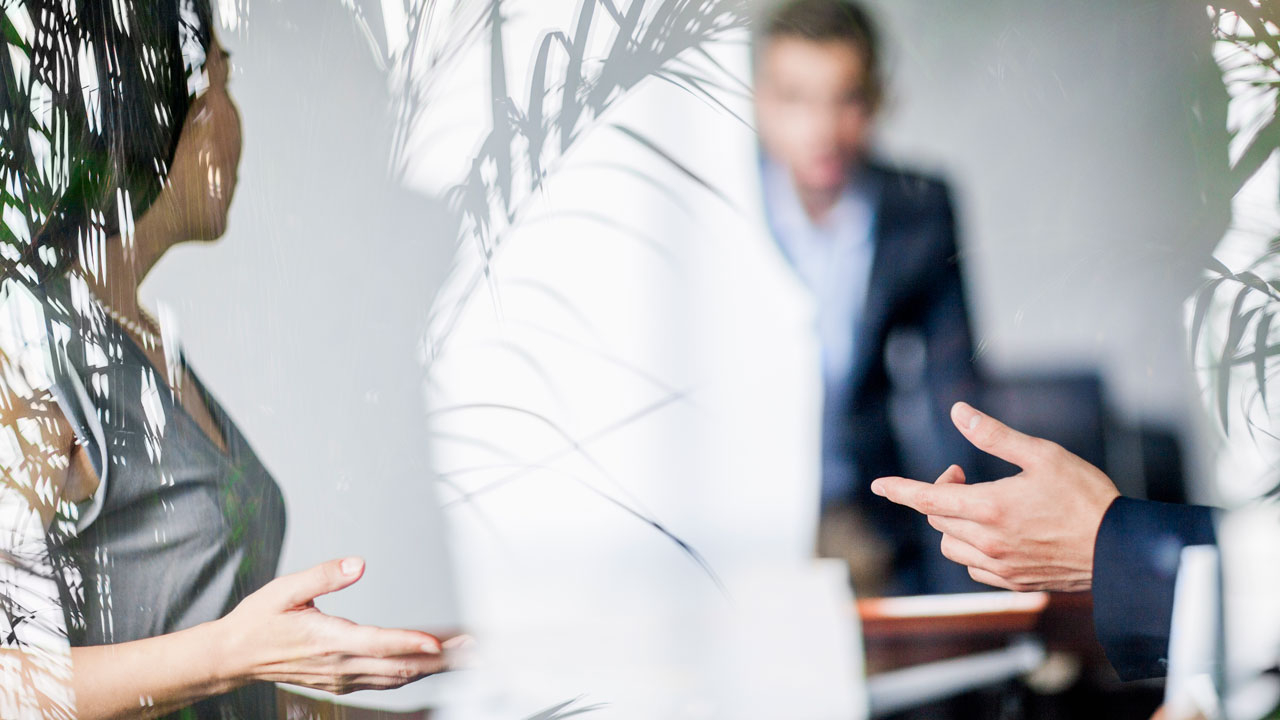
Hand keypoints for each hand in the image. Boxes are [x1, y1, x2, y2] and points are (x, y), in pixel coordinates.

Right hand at [215, 557, 449, 693]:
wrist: (234, 656)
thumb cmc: (259, 621)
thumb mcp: (286, 589)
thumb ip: (324, 576)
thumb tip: (358, 564)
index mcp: (329, 640)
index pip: (379, 644)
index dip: (412, 643)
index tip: (441, 641)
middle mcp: (340, 665)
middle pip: (400, 666)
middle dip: (441, 658)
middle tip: (475, 647)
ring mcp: (343, 678)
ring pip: (397, 677)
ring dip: (433, 667)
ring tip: (466, 655)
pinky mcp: (343, 681)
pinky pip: (385, 680)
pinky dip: (413, 671)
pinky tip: (431, 663)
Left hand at [870, 402, 1119, 591]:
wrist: (1120, 549)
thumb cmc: (1085, 496)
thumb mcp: (1041, 454)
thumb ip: (993, 434)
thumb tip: (958, 411)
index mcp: (989, 508)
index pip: (927, 499)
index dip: (899, 489)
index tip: (879, 485)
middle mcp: (987, 542)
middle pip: (938, 519)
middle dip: (941, 493)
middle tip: (962, 475)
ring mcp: (999, 566)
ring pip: (952, 545)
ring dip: (952, 523)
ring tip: (979, 503)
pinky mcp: (1013, 582)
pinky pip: (973, 567)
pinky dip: (970, 548)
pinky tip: (991, 533)